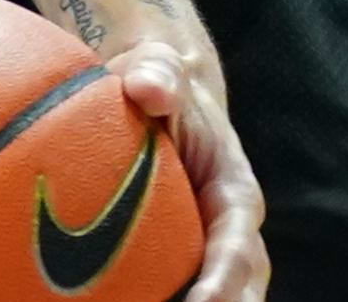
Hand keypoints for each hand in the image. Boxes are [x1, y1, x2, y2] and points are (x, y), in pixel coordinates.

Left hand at [106, 37, 265, 301]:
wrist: (155, 90)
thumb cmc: (157, 81)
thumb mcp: (159, 68)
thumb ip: (159, 75)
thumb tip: (148, 88)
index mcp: (234, 196)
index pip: (238, 251)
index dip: (223, 283)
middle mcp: (229, 234)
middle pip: (239, 292)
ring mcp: (204, 251)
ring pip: (212, 296)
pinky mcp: (176, 257)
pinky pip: (173, 287)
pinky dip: (151, 296)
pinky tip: (108, 299)